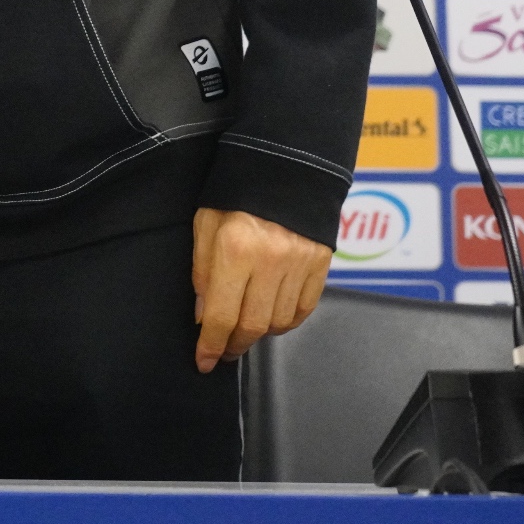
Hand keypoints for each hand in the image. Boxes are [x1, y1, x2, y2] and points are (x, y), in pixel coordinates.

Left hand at [191, 206, 328, 372]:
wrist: (285, 161)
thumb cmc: (236, 190)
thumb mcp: (205, 222)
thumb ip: (202, 269)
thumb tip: (204, 315)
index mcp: (236, 249)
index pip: (221, 315)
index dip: (211, 345)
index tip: (204, 362)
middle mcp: (271, 261)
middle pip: (252, 325)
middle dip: (234, 346)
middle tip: (224, 352)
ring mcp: (300, 264)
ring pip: (279, 321)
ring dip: (259, 334)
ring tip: (245, 333)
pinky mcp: (321, 263)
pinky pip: (303, 308)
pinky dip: (286, 321)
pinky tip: (272, 320)